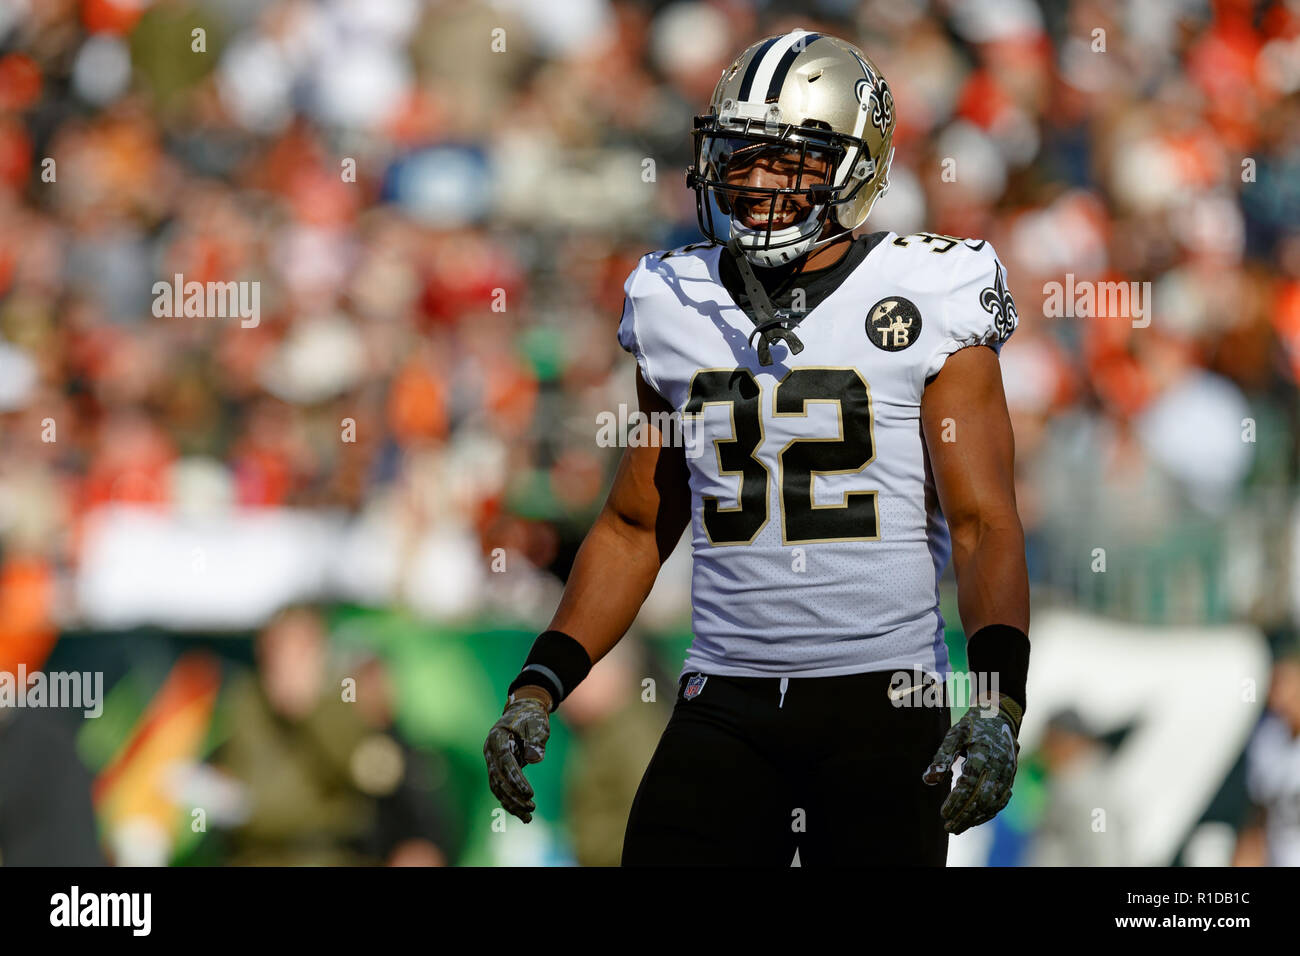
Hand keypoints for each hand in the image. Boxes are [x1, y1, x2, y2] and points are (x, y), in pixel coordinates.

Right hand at [483, 686, 552, 822]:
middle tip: (532, 807)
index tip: (530, 793)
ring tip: (529, 816)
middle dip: (514, 795)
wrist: (523, 712)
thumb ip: (535, 739)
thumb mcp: (537, 723)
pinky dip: (510, 802)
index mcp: (497, 737)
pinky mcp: (498, 770)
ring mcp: (492, 762)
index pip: (504, 761)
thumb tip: (533, 759)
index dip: (516, 778)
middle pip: (499, 778)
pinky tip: (523, 815)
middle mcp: (490, 752)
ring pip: (498, 788)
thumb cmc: (532, 717)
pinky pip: (501, 789)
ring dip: (512, 803)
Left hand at [922, 695, 1020, 834]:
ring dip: (976, 818)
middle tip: (949, 827)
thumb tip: (929, 780)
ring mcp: (1008, 773)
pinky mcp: (1011, 778)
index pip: (969, 784)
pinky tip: (974, 820)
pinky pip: (1001, 801)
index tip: (943, 814)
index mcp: (983, 752)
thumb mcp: (954, 734)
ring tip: (958, 827)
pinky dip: (988, 813)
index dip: (956, 801)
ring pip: (993, 802)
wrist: (1000, 717)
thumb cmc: (972, 726)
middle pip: (982, 798)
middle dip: (965, 815)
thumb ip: (942, 756)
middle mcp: (999, 765)